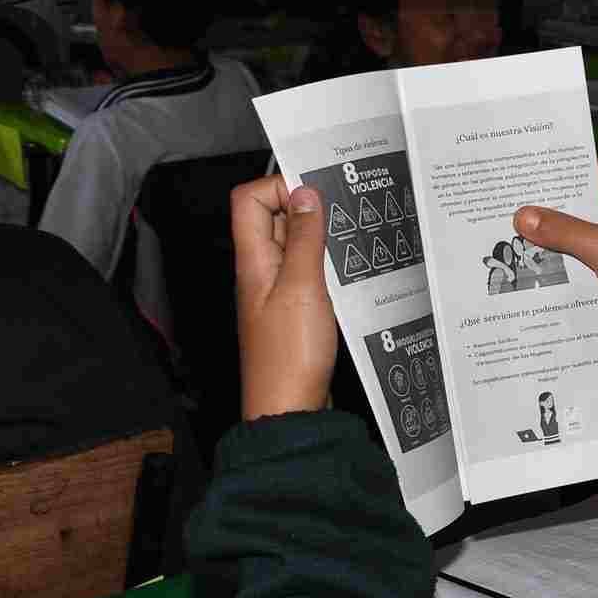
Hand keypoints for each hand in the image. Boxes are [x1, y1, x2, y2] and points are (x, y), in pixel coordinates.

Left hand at [232, 176, 338, 418]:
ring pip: (294, 246)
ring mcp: (276, 291)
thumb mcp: (303, 288)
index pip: (250, 200)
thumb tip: (305, 194)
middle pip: (273, 219)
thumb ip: (305, 239)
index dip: (279, 187)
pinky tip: (346, 276)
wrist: (289, 410)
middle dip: (307, 208)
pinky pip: (307, 273)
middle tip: (341, 214)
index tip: (315, 193)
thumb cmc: (289, 358)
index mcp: (253, 260)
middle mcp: (260, 271)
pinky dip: (326, 267)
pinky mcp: (294, 310)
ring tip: (347, 245)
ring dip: (320, 239)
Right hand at [514, 157, 597, 377]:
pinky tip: (512, 260)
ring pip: (564, 236)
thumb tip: (524, 217)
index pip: (589, 172)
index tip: (523, 165)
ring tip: (495, 225)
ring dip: (538, 237)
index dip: (558, 168)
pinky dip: (543, 264)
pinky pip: (563, 265)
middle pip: (571, 205)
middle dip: (540, 205)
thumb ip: (566, 233)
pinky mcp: (592, 276)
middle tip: (500, 196)